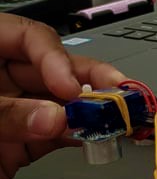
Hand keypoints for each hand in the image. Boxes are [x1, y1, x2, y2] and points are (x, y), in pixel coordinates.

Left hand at [0, 14, 124, 178]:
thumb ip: (8, 114)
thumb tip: (55, 119)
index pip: (31, 36)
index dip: (56, 56)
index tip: (69, 85)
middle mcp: (6, 77)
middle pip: (60, 69)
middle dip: (93, 82)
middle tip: (121, 95)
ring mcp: (19, 109)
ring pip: (68, 103)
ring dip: (97, 111)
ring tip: (123, 117)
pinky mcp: (25, 142)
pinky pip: (62, 134)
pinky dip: (86, 137)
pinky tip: (105, 138)